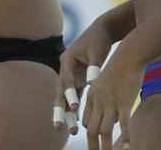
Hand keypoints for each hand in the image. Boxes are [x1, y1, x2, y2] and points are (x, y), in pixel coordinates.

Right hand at [57, 18, 116, 135]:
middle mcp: (65, 69)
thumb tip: (92, 83)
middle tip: (59, 126)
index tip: (75, 107)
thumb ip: (94, 68)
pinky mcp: (77, 79)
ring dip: (67, 113)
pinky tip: (75, 123)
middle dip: (60, 110)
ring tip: (68, 130)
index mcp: (67, 60)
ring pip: (65, 97)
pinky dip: (74, 109)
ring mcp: (70, 75)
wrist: (102, 30)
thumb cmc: (100, 40)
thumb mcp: (98, 51)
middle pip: (59, 92)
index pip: (66, 80)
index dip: (69, 93)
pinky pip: (73, 96)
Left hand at [82, 50, 140, 149]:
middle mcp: (97, 101)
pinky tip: (127, 147)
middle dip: (92, 145)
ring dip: (106, 147)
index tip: (90, 144)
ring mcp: (110, 102)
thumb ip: (103, 103)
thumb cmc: (118, 70)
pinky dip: (125, 136)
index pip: (85, 120)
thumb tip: (107, 122)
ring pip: (104, 129)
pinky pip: (124, 123)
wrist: (127, 55)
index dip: (88, 134)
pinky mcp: (124, 101)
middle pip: (91, 129)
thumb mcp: (104, 86)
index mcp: (91, 97)